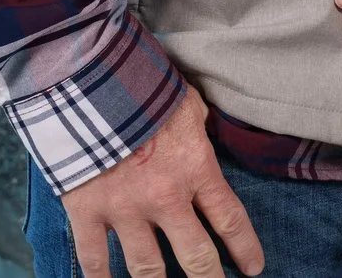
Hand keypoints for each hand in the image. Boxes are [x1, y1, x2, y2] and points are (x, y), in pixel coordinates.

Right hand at [58, 85, 263, 277]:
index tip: (253, 268)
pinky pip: (95, 260)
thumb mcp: (186, 103)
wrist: (90, 81)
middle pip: (196, 256)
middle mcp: (165, 197)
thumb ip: (196, 128)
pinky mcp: (88, 212)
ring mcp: (125, 209)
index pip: (230, 219)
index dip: (245, 249)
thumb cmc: (142, 85)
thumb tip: (201, 134)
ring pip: (148, 269)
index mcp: (195, 168)